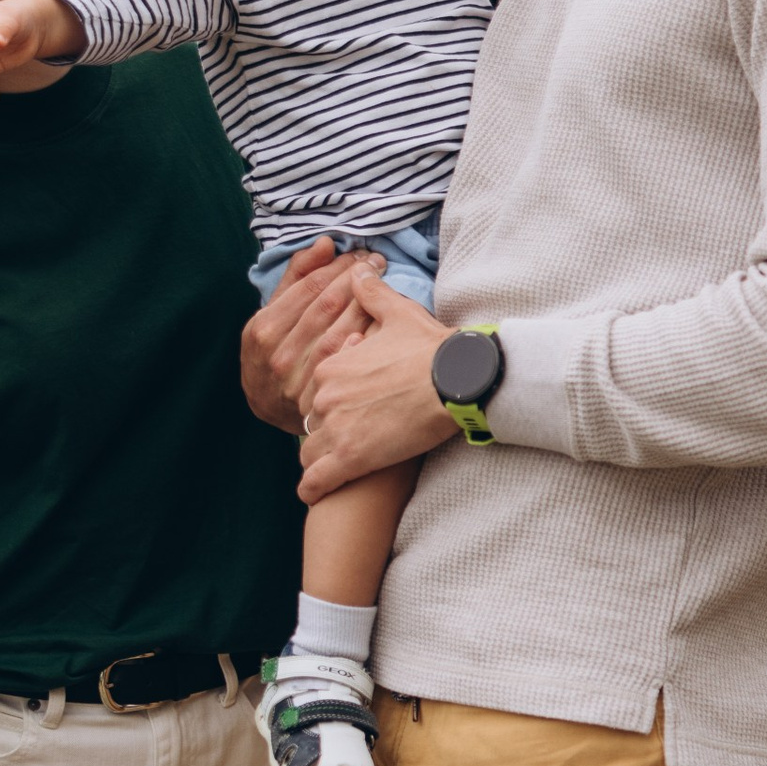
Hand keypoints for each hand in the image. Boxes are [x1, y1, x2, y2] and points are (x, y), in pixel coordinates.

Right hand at [239, 238, 365, 434]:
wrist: (266, 403)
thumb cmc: (272, 347)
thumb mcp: (272, 310)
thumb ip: (296, 276)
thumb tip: (325, 243)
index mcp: (264, 327)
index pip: (310, 286)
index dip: (339, 266)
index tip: (359, 255)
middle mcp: (279, 353)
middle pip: (328, 305)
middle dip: (356, 278)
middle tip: (377, 263)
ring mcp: (299, 379)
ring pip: (342, 331)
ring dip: (367, 303)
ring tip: (382, 284)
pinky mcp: (319, 397)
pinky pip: (349, 360)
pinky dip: (368, 338)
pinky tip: (382, 322)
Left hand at [299, 267, 458, 500]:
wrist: (457, 380)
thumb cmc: (432, 347)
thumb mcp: (399, 313)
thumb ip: (372, 294)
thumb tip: (360, 270)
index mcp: (331, 366)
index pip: (313, 391)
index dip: (327, 402)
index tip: (342, 412)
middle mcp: (325, 396)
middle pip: (309, 422)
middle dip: (321, 432)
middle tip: (340, 442)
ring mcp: (336, 428)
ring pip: (309, 453)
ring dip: (318, 462)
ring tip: (330, 469)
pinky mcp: (351, 459)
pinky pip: (316, 482)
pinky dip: (314, 490)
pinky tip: (316, 495)